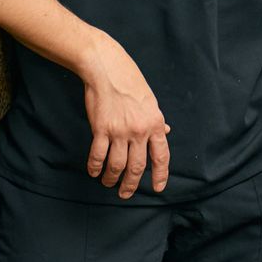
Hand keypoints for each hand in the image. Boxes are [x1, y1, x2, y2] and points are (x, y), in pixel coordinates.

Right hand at [79, 33, 170, 198]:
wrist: (107, 67)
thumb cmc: (130, 81)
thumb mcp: (150, 101)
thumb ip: (157, 120)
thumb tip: (167, 133)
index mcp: (155, 123)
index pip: (161, 156)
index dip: (161, 174)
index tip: (158, 188)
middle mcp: (140, 130)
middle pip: (138, 167)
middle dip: (131, 184)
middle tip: (125, 194)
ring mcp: (120, 131)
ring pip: (117, 165)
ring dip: (112, 179)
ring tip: (108, 183)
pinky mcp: (101, 129)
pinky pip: (98, 156)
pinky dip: (95, 167)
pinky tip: (94, 172)